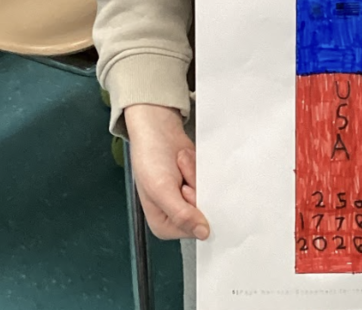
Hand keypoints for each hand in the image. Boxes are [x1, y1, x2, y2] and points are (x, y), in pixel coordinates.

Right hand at [124, 104, 209, 241]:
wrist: (158, 128)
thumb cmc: (151, 157)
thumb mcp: (161, 189)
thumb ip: (181, 214)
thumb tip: (204, 233)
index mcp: (164, 225)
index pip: (194, 229)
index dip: (194, 206)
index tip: (183, 189)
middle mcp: (177, 215)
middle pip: (204, 209)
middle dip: (195, 186)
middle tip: (179, 172)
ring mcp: (188, 198)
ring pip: (208, 193)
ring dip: (195, 173)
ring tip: (180, 162)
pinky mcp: (196, 182)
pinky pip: (210, 180)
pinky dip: (199, 167)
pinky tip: (186, 159)